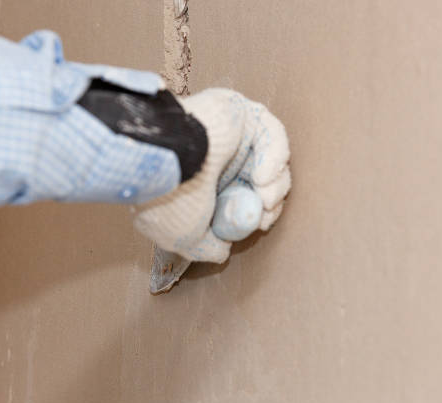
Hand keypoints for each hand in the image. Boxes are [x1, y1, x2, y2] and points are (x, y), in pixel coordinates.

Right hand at [133, 89, 290, 262]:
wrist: (166, 160)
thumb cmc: (169, 197)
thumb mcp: (184, 236)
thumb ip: (204, 245)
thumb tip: (222, 251)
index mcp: (199, 180)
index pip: (238, 195)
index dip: (255, 212)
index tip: (258, 226)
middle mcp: (214, 155)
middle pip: (258, 178)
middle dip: (268, 203)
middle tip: (264, 216)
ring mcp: (228, 131)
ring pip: (268, 158)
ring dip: (275, 185)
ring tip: (265, 199)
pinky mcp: (240, 111)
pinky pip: (270, 133)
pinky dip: (274, 159)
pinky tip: (262, 179)